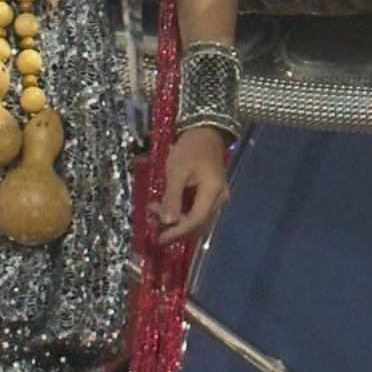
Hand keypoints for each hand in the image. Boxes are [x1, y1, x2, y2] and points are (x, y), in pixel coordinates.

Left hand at [148, 124, 229, 246]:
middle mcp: (219, 199)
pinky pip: (197, 211)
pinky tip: (165, 206)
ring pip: (197, 220)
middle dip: (174, 226)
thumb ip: (172, 197)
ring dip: (176, 220)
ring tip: (154, 210)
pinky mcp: (211, 196)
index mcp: (213, 192)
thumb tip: (167, 222)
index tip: (160, 238)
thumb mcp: (176, 171)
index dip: (178, 232)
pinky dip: (181, 213)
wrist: (204, 133)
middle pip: (198, 223)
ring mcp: (217, 198)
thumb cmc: (189, 149)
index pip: (196, 220)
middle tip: (152, 218)